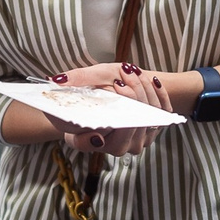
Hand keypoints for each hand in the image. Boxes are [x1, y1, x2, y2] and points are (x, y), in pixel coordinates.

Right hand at [42, 62, 172, 157]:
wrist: (124, 88)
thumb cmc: (102, 88)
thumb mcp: (88, 81)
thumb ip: (76, 80)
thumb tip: (57, 81)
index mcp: (91, 141)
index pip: (88, 144)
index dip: (90, 141)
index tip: (96, 135)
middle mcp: (117, 146)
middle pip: (126, 128)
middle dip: (127, 99)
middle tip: (121, 78)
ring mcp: (138, 140)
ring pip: (146, 118)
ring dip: (141, 90)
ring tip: (131, 72)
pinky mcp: (155, 128)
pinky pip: (162, 112)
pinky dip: (158, 94)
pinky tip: (152, 81)